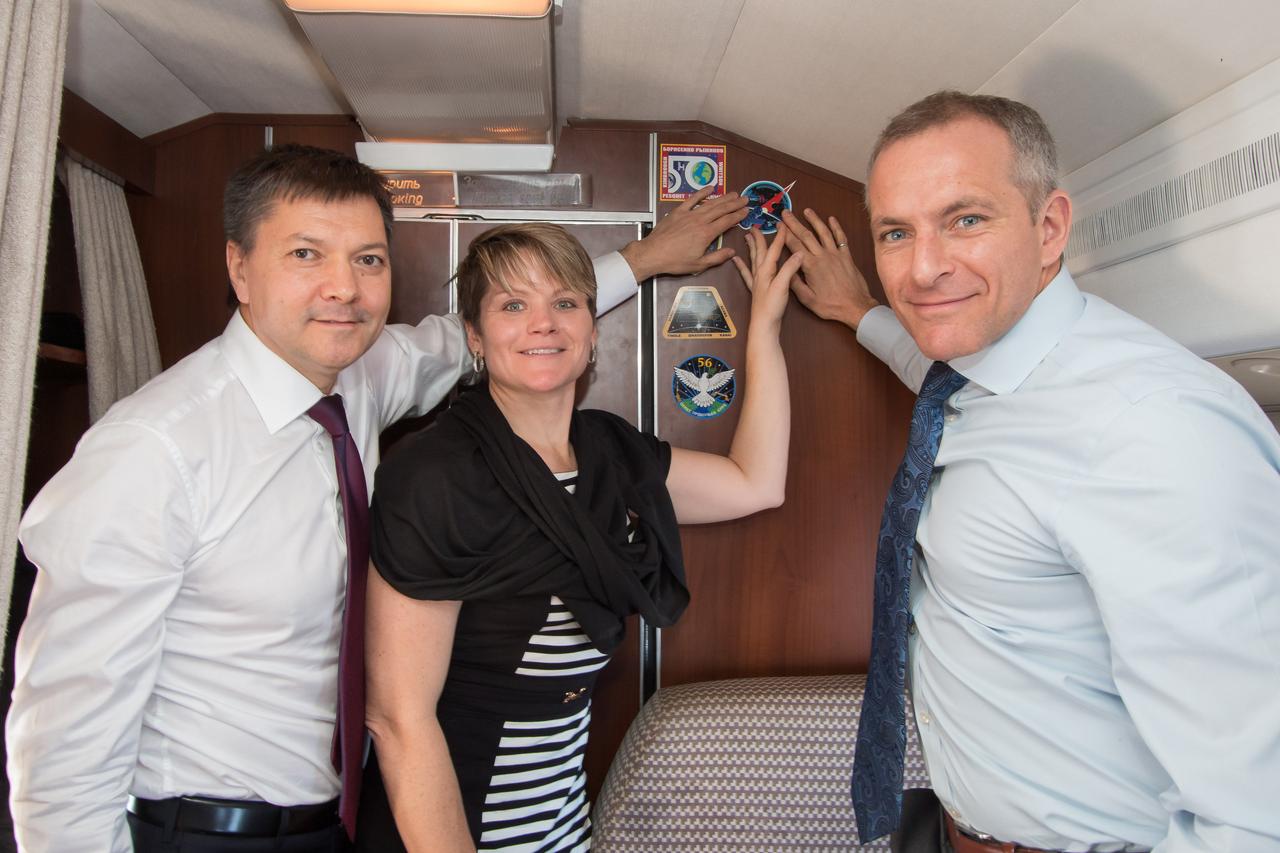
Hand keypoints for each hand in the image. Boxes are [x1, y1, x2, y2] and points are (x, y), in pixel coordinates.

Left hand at [620, 186, 748, 279]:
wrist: (653, 253)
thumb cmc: (676, 261)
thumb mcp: (699, 265)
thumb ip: (717, 257)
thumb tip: (732, 252)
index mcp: (707, 234)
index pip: (727, 221)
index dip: (738, 216)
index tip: (746, 211)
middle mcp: (700, 221)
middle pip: (721, 209)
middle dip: (735, 203)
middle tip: (745, 199)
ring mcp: (689, 214)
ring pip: (710, 203)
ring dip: (723, 197)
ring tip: (733, 193)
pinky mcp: (678, 211)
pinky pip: (692, 199)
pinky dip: (701, 193)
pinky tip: (710, 188)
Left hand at [732, 224, 803, 332]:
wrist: (763, 325)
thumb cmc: (772, 307)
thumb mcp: (783, 285)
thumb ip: (790, 268)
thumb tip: (799, 253)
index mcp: (766, 270)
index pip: (773, 249)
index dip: (779, 236)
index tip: (782, 224)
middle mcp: (759, 273)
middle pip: (759, 251)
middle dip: (759, 238)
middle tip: (755, 225)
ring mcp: (756, 281)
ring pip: (753, 259)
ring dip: (751, 247)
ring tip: (747, 236)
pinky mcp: (755, 290)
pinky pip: (746, 273)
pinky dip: (741, 265)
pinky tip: (736, 260)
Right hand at [780, 208, 879, 329]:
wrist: (855, 306)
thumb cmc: (831, 306)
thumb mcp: (807, 299)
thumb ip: (795, 283)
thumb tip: (784, 270)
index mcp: (811, 266)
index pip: (794, 245)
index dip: (785, 234)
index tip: (778, 225)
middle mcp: (822, 256)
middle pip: (806, 235)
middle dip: (794, 223)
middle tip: (786, 213)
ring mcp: (836, 254)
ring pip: (823, 232)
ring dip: (814, 220)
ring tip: (807, 211)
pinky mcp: (846, 256)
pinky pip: (841, 238)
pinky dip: (836, 227)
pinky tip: (832, 219)